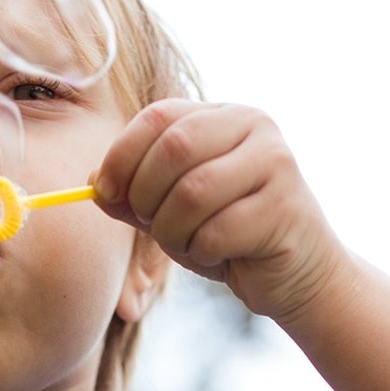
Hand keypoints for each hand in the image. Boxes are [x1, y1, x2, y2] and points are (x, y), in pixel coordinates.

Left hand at [93, 100, 354, 321]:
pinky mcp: (285, 207)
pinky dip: (203, 253)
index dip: (122, 155)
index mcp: (222, 116)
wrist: (296, 274)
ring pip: (192, 193)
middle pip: (174, 148)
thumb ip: (134, 195)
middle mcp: (254, 126)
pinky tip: (220, 256)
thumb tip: (93, 182)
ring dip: (173, 231)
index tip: (105, 192)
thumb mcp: (172, 213)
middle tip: (152, 224)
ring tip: (188, 244)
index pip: (158, 116)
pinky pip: (217, 232)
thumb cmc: (229, 238)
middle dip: (146, 196)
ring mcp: (275, 163)